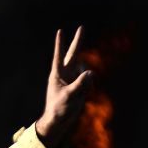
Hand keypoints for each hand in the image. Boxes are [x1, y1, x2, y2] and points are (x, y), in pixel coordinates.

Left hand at [34, 26, 92, 147]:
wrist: (59, 120)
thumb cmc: (59, 108)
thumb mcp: (69, 96)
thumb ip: (80, 84)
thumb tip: (90, 73)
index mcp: (57, 74)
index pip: (59, 56)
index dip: (60, 44)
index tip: (60, 31)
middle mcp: (65, 74)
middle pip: (74, 54)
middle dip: (78, 41)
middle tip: (81, 27)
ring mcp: (73, 78)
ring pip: (86, 72)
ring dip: (86, 82)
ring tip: (77, 95)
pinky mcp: (80, 85)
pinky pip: (89, 82)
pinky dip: (88, 88)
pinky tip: (82, 96)